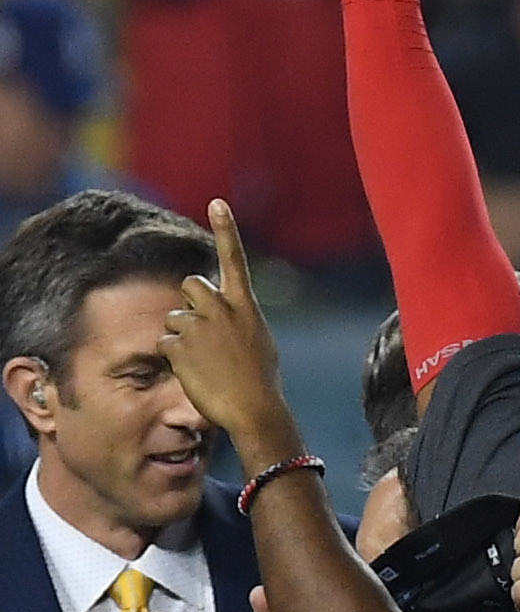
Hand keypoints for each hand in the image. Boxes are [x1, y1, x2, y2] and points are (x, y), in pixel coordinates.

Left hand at [158, 202, 293, 465]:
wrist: (253, 409)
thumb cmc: (261, 379)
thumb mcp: (259, 340)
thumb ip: (239, 319)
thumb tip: (226, 314)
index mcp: (245, 305)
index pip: (234, 259)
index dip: (225, 229)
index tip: (217, 203)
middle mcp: (220, 309)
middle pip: (190, 286)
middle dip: (189, 303)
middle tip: (202, 332)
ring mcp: (198, 326)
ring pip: (174, 318)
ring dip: (182, 336)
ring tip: (203, 361)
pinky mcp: (178, 347)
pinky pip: (166, 343)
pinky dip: (175, 358)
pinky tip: (194, 372)